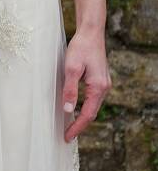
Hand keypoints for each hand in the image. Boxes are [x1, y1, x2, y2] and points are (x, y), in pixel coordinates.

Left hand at [62, 28, 110, 142]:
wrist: (90, 33)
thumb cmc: (80, 49)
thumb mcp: (71, 69)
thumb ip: (70, 90)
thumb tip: (68, 110)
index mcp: (98, 87)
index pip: (88, 114)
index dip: (77, 127)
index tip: (67, 137)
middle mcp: (104, 88)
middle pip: (92, 113)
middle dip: (79, 125)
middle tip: (66, 135)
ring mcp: (103, 84)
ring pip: (93, 106)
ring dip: (82, 117)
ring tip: (69, 126)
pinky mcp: (100, 80)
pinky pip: (92, 99)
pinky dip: (85, 107)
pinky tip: (76, 109)